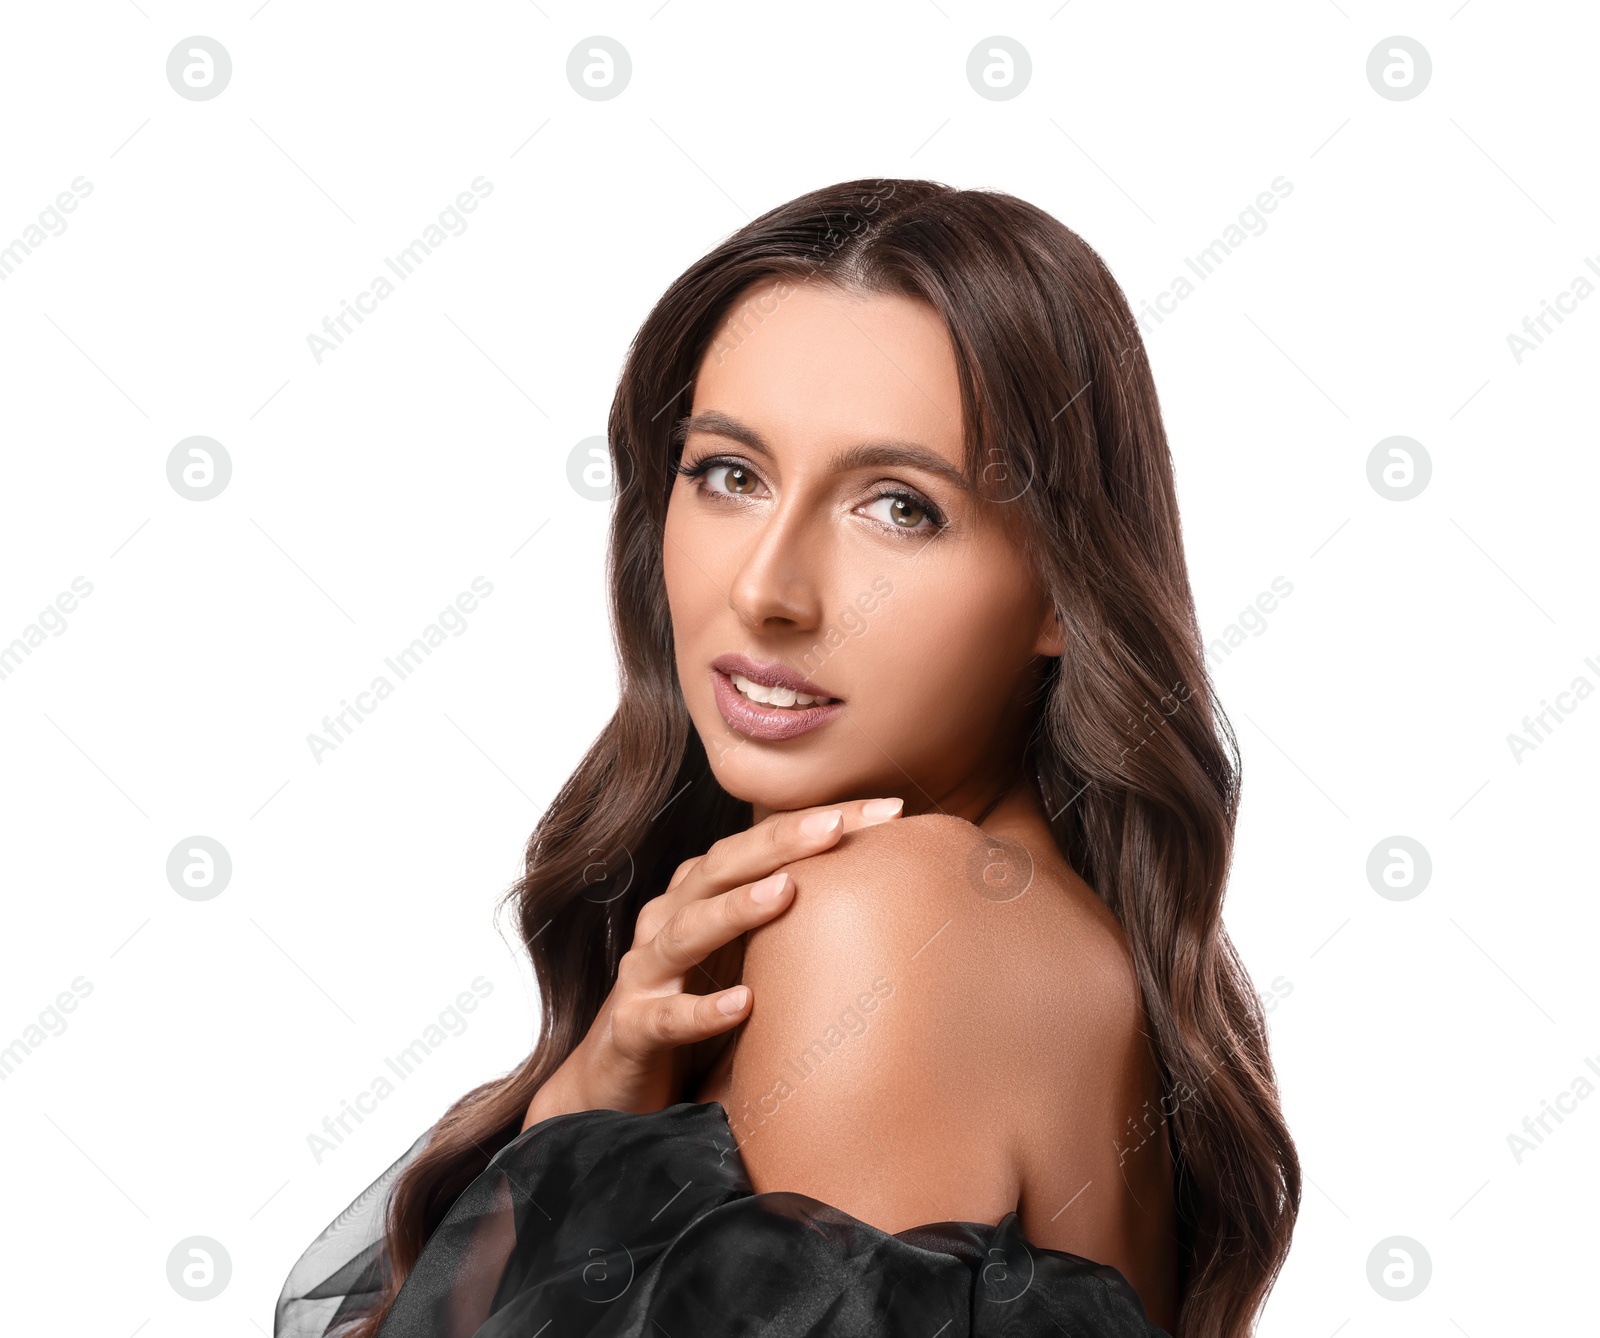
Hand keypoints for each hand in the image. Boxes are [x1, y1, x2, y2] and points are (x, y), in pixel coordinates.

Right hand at [520, 797, 903, 1131]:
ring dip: (737, 909)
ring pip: (688, 930)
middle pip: (723, 867)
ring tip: (788, 892)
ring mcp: (646, 974)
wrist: (613, 1086)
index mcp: (699, 896)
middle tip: (838, 825)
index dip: (820, 822)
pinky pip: (666, 1017)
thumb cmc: (694, 1009)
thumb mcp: (746, 959)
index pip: (761, 846)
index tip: (889, 811)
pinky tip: (743, 1004)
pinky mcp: (631, 1029)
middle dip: (781, 841)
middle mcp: (669, 920)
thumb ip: (792, 924)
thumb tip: (890, 898)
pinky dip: (703, 1009)